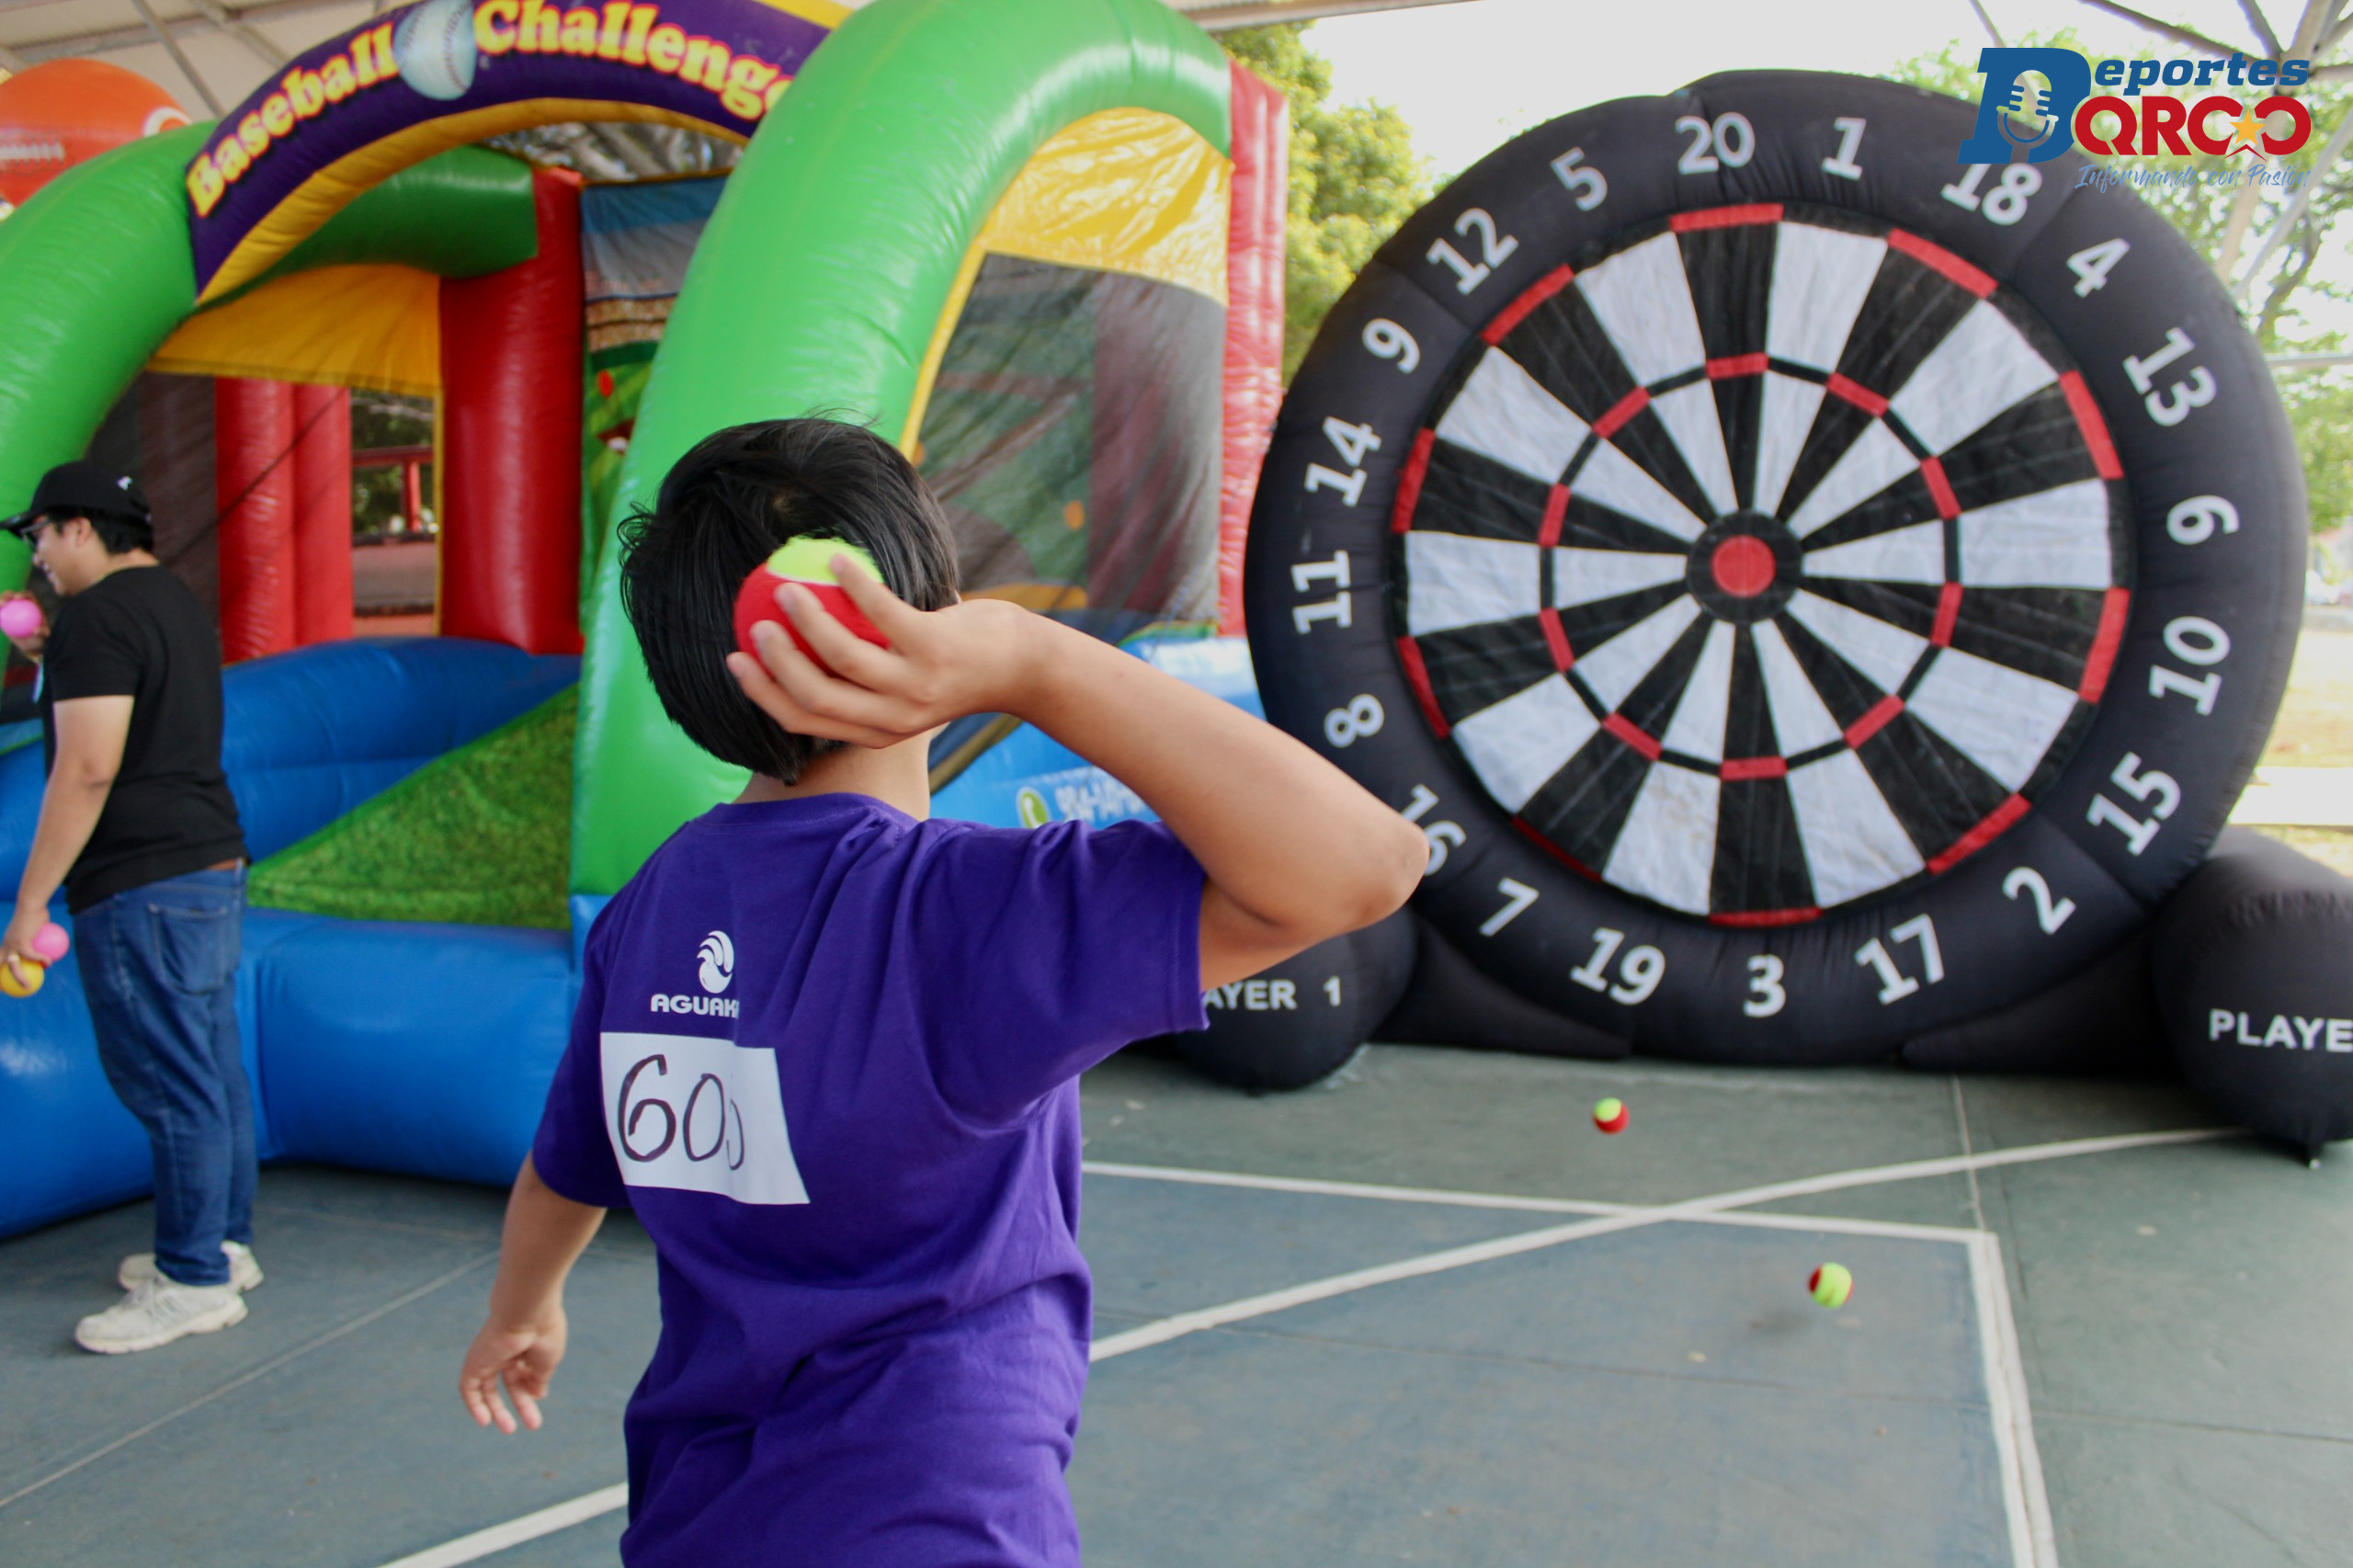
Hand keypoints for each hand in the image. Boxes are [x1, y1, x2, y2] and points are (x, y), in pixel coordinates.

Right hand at [1, 593, 44, 661]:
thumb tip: (36, 630)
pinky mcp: (4, 616)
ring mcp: (12, 609)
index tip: (17, 598)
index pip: (28, 595)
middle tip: (4, 602)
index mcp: (33, 604)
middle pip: (13, 596)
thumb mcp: (44, 636)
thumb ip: (43, 632)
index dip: (22, 594)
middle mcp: (22, 604)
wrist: (29, 643)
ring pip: (3, 603)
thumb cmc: (40, 638)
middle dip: (7, 595)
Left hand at [1, 904, 47, 986]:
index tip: (4, 981)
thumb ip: (42, 938)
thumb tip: (53, 946)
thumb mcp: (39, 926)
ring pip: (13, 966)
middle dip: (0, 980)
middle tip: (4, 991)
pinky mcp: (22, 943)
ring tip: (28, 987)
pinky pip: (33, 956)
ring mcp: (12, 945)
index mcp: (7, 942)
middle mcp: (6, 945)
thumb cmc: (36, 911)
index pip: (0, 959)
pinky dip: (42, 960)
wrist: (31, 904)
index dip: (0, 969)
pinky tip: (49, 963)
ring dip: (20, 978)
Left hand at [459, 1307, 567, 1433]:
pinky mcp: (474, 1362)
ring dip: (498, 1410)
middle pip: (509, 1383)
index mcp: (526, 1346)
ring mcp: (489, 1356)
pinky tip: (485, 1421)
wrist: (527, 1310)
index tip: (541, 1399)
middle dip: (520, 1403)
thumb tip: (537, 1395)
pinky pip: (468, 1388)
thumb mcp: (548, 1360)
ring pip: (488, 1389)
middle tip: (532, 1424)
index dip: (533, 1390)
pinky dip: (474, 1405)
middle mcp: (506, 1351)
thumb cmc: (544, 1331)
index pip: (525, 1373)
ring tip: (509, 1429)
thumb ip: (540, 1379)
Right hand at [726, 555, 1044, 748]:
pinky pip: (880, 611)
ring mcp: (914, 685)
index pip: (804, 720)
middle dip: (774, 660)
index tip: (735, 659)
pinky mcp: (933, 648)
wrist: (1021, 666)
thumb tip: (798, 642)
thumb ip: (860, 678)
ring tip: (787, 585)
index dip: (762, 693)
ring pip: (840, 656)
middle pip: (813, 695)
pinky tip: (836, 559)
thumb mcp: (904, 687)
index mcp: (876, 730)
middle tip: (754, 622)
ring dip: (806, 618)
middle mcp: (893, 717)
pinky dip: (853, 583)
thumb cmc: (952, 668)